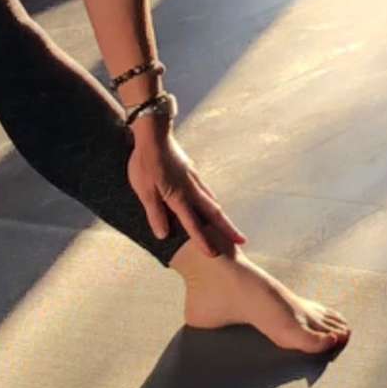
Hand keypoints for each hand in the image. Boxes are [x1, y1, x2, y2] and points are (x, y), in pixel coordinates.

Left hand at [126, 121, 244, 258]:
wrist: (154, 133)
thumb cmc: (146, 162)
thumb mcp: (145, 191)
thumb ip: (155, 213)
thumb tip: (163, 235)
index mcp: (179, 197)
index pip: (193, 224)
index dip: (202, 240)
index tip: (214, 253)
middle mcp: (191, 189)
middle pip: (214, 213)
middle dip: (228, 229)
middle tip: (242, 241)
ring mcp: (194, 178)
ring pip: (211, 200)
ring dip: (221, 215)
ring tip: (228, 225)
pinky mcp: (191, 170)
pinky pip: (205, 190)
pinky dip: (211, 200)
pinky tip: (210, 200)